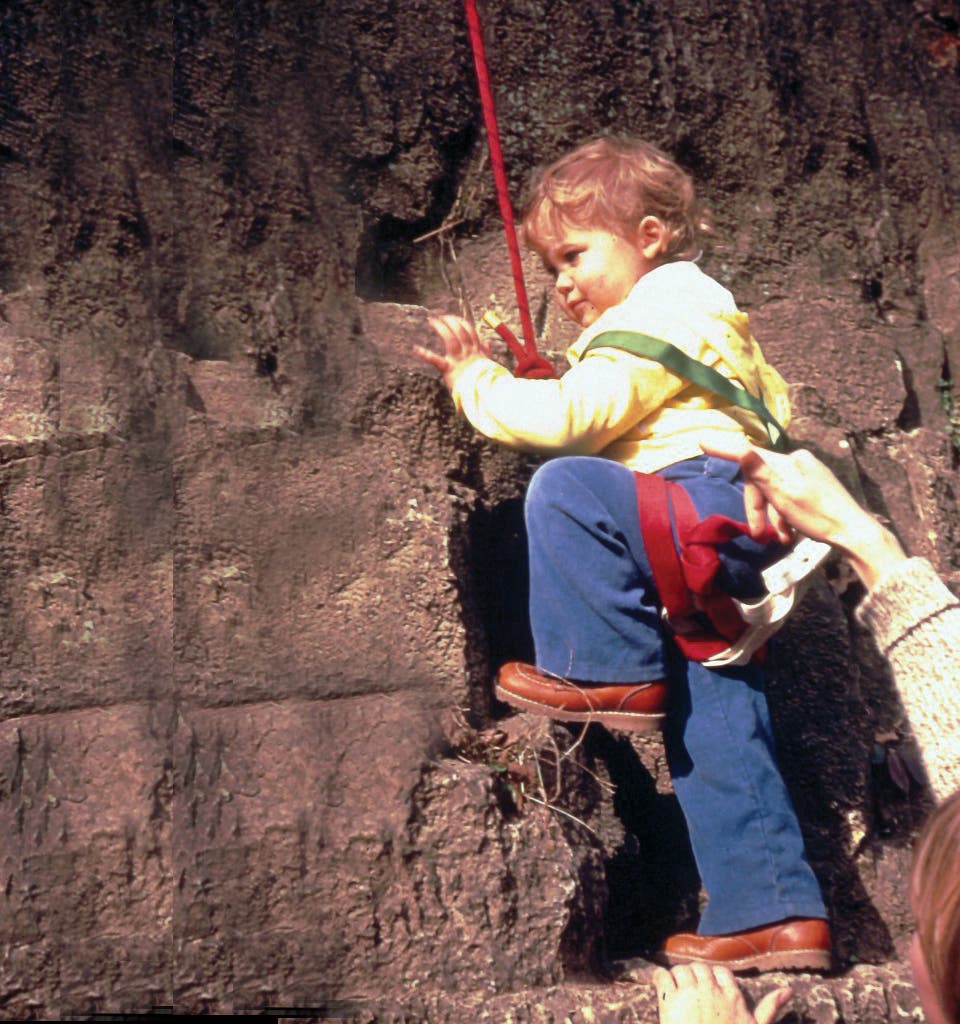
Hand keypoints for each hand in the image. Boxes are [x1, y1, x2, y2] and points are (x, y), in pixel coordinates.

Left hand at [413, 314, 492, 390]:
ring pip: (450, 339)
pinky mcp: (449, 369)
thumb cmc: (484, 379)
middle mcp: (468, 352)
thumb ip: (486, 352)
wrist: (483, 391)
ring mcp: (458, 360)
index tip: (455, 319)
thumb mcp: (488, 364)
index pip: (470, 331)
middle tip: (442, 317)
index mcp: (476, 350)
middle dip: (451, 321)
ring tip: (433, 321)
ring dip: (441, 328)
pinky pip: (435, 359)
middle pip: (460, 331)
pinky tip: (415, 348)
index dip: (461, 323)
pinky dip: (424, 354)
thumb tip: (488, 342)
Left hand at [654, 964, 791, 1023]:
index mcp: (732, 995)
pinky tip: (662, 989)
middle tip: (690, 992)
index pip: (720, 972)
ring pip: (680, 970)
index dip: (713, 979)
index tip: (709, 989)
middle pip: (699, 968)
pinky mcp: (670, 1001)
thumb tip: (789, 990)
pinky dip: (659, 979)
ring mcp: (690, 993)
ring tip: (676, 991)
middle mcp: (711, 989)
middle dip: (694, 977)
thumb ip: (770, 1007)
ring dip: (677, 978)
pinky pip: (662, 977)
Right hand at [700, 437, 904, 587]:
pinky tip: (790, 533)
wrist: (856, 533)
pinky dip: (784, 515)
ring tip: (780, 539)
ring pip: (775, 492)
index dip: (725, 450)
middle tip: (757, 534)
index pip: (750, 454)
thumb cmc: (818, 515)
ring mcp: (807, 474)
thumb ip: (760, 472)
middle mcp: (798, 461)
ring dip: (772, 516)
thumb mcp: (784, 495)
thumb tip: (740, 448)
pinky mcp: (814, 488)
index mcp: (790, 460)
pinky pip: (788, 498)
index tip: (701, 441)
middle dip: (758, 507)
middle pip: (762, 480)